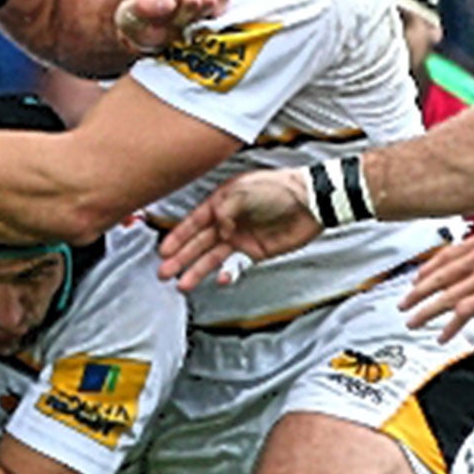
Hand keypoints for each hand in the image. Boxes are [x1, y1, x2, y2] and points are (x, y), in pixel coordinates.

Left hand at [116, 0, 229, 53]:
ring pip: (210, 1)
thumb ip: (143, 9)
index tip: (160, 20)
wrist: (150, 29)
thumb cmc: (140, 23)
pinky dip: (213, 13)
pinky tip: (197, 15)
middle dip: (184, 18)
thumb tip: (168, 2)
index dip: (171, 15)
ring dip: (197, 17)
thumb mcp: (130, 20)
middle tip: (171, 22)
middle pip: (195, 0)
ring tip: (182, 19)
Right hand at [157, 170, 322, 288]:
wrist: (309, 202)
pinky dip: (227, 273)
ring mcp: (241, 237)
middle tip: (164, 272)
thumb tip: (218, 228)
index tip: (163, 251)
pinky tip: (220, 280)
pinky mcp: (256, 251)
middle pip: (198, 242)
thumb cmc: (278, 189)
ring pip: (212, 257)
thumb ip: (224, 209)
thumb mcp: (244, 191)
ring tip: (182, 284)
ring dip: (196, 270)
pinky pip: (236, 265)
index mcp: (222, 202)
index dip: (177, 237)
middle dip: (180, 258)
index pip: (193, 222)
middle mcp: (228, 220)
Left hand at [401, 223, 473, 341]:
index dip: (428, 270)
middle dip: (417, 292)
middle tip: (404, 304)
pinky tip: (443, 336)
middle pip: (439, 276)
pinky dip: (451, 325)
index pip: (446, 256)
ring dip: (426, 311)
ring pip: (446, 295)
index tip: (416, 280)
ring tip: (413, 322)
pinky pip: (465, 311)